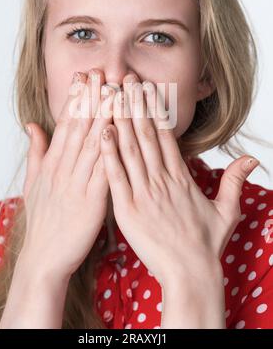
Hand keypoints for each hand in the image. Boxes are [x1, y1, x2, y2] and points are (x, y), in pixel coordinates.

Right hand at [20, 68, 116, 280]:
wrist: (44, 258)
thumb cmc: (43, 220)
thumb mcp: (34, 183)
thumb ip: (36, 152)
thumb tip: (33, 125)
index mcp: (52, 163)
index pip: (65, 123)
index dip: (76, 99)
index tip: (85, 76)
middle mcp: (63, 169)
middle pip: (79, 127)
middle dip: (91, 98)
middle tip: (102, 71)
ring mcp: (76, 183)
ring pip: (91, 143)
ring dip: (103, 116)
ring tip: (114, 91)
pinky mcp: (91, 201)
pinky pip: (103, 171)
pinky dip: (110, 150)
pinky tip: (118, 131)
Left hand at [100, 72, 259, 288]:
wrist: (191, 274)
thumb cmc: (206, 244)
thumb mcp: (226, 210)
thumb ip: (235, 181)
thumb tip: (251, 160)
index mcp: (181, 177)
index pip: (166, 134)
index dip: (154, 109)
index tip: (146, 88)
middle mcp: (162, 179)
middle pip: (146, 134)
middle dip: (134, 104)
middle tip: (124, 78)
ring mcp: (144, 193)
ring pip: (131, 149)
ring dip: (121, 120)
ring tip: (111, 95)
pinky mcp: (127, 210)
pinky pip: (117, 177)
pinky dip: (109, 154)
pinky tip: (103, 132)